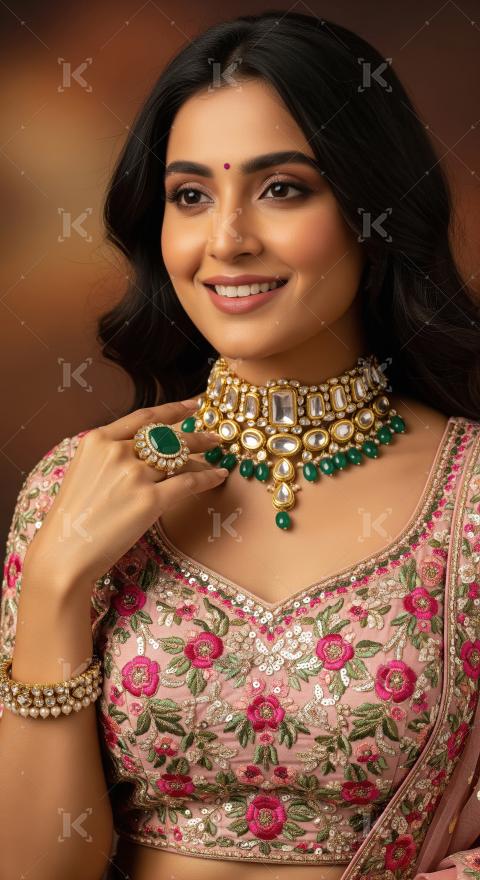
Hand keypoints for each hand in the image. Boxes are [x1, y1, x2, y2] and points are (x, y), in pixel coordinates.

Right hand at [22, 400, 225, 590]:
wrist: (64, 553)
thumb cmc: (73, 520)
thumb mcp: (84, 472)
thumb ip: (110, 457)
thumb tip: (147, 452)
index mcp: (98, 440)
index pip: (144, 417)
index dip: (173, 410)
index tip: (193, 406)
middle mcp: (117, 451)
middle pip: (166, 437)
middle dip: (195, 436)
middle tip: (214, 437)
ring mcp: (134, 475)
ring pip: (180, 459)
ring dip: (203, 458)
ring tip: (219, 457)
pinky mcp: (150, 500)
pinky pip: (189, 482)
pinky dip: (208, 478)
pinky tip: (218, 476)